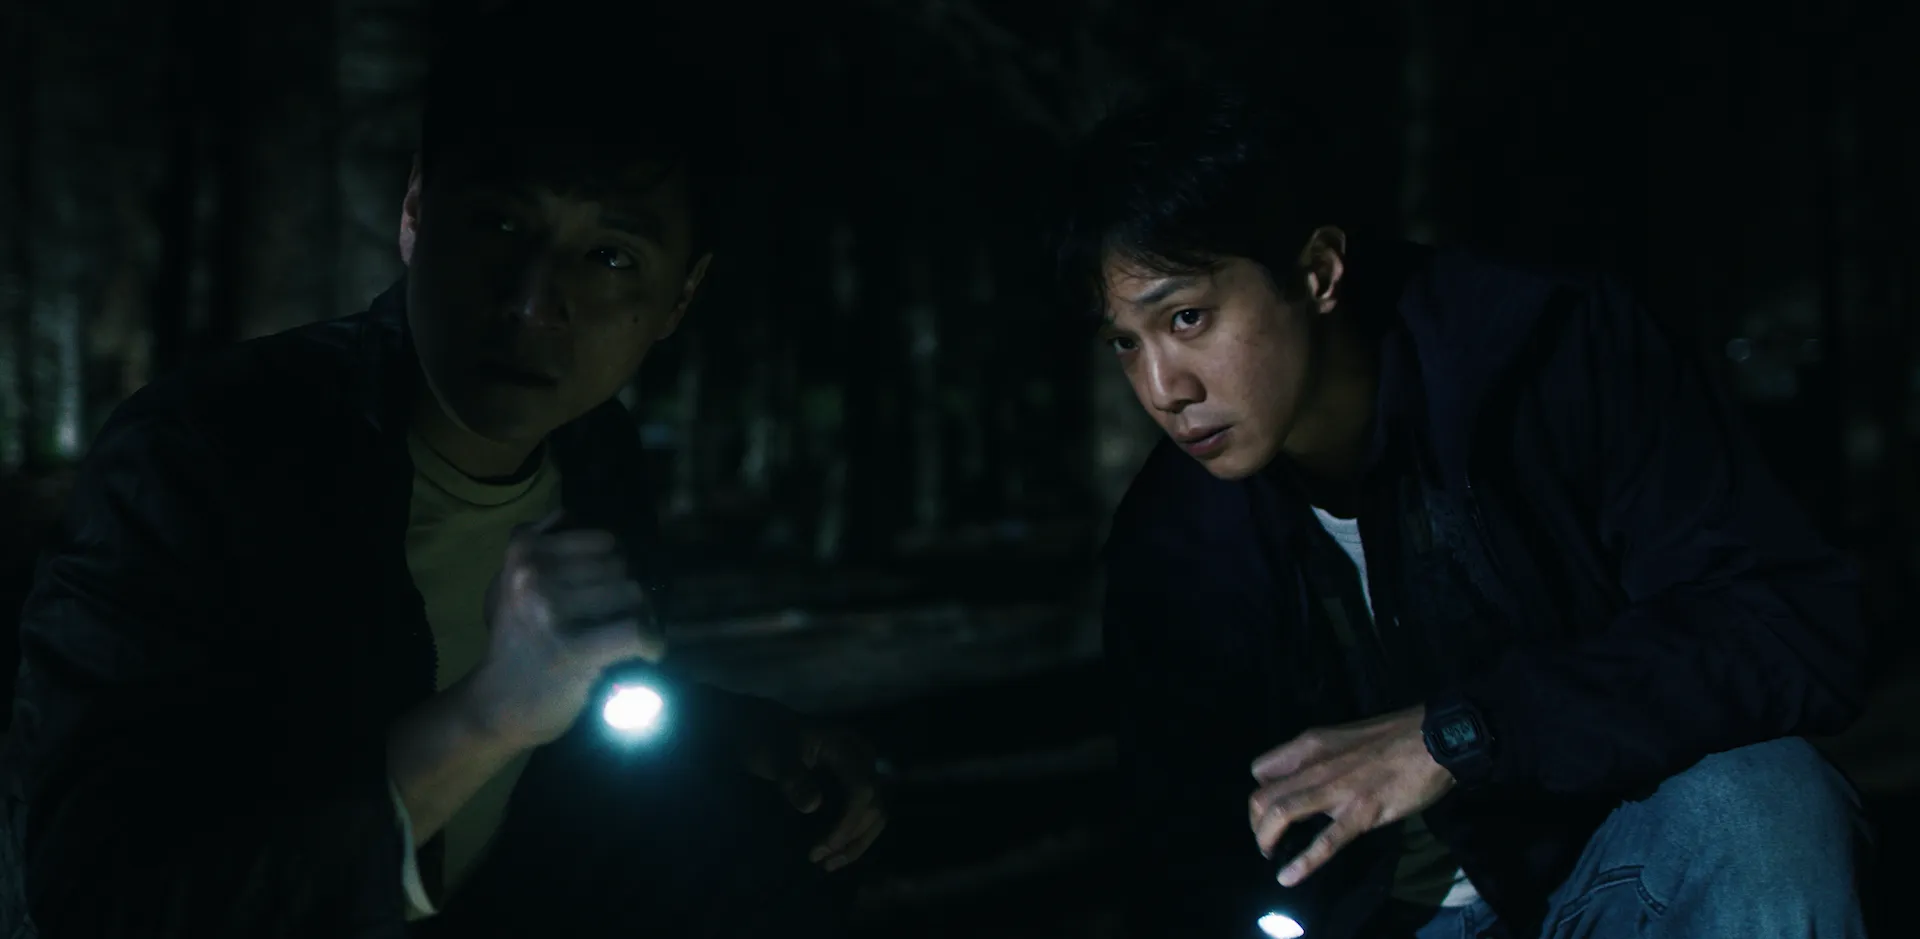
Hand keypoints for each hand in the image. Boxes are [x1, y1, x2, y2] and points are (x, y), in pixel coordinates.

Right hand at [466, 511, 666, 748]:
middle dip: (626, 591)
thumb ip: (535, 545)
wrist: (496, 704)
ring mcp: (552, 611)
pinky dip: (651, 642)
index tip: (609, 589)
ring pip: (632, 593)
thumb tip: (568, 513)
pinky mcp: (575, 649)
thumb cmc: (512, 641)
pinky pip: (636, 631)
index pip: (604, 540)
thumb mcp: (509, 583)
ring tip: (627, 635)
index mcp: (523, 550)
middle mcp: (534, 574)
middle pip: (621, 566)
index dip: (615, 565)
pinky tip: (648, 652)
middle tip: (618, 617)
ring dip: (640, 615)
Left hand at [742, 724, 888, 871]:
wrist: (763, 727)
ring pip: (875, 814)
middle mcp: (862, 759)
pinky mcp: (853, 785)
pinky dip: (852, 836)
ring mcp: (860, 772)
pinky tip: (832, 853)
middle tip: (820, 859)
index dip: (849, 822)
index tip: (824, 846)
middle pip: (874, 805)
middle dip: (852, 837)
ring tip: (828, 864)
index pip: (862, 789)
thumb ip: (792, 778)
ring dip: (856, 842)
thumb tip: (813, 806)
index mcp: (846, 747)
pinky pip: (864, 814)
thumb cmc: (768, 737)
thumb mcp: (774, 755)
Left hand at [1248, 705, 1453, 886]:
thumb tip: (1308, 783)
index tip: (1269, 811)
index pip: (1261, 770)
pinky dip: (1302, 862)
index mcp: (1309, 745)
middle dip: (1256, 825)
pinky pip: (1325, 841)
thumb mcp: (1343, 739)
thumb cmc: (1394, 739)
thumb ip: (1321, 760)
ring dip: (1267, 839)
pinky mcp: (1361, 812)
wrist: (1435, 739)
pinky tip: (1288, 877)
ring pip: (1281, 813)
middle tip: (1268, 841)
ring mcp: (1337, 789)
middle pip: (1262, 797)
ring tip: (1269, 856)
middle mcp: (1314, 765)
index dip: (1260, 794)